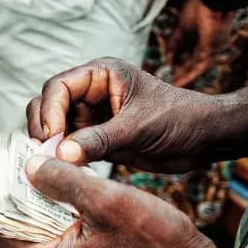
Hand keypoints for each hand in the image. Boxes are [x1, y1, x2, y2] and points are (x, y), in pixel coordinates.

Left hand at [0, 156, 217, 247]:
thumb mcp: (108, 202)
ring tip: (18, 159)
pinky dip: (42, 207)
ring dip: (23, 196)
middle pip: (6, 225)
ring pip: (26, 227)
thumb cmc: (156, 243)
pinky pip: (45, 233)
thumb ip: (63, 180)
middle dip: (2, 189)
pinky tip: (46, 180)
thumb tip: (27, 163)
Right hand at [26, 57, 219, 172]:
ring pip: (52, 128)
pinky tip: (64, 172)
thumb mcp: (138, 127)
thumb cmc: (180, 119)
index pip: (58, 87)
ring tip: (55, 164)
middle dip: (43, 127)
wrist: (205, 139)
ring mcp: (90, 117)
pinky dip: (61, 159)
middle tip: (47, 153)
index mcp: (100, 75)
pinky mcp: (94, 140)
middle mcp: (90, 93)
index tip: (52, 138)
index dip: (49, 111)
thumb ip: (98, 140)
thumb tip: (59, 154)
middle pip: (46, 105)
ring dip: (49, 146)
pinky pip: (67, 148)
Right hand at [167, 0, 234, 87]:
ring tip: (175, 84)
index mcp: (203, 38)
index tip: (173, 70)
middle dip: (184, 72)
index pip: (191, 55)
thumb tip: (170, 52)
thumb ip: (177, 39)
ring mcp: (212, 47)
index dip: (182, 63)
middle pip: (195, 62)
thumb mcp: (183, 26)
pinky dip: (190, 73)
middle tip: (174, 82)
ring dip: (186, 75)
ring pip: (198, 65)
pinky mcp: (211, 47)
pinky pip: (200, 64)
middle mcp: (210, 45)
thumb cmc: (201, 6)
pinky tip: (181, 80)